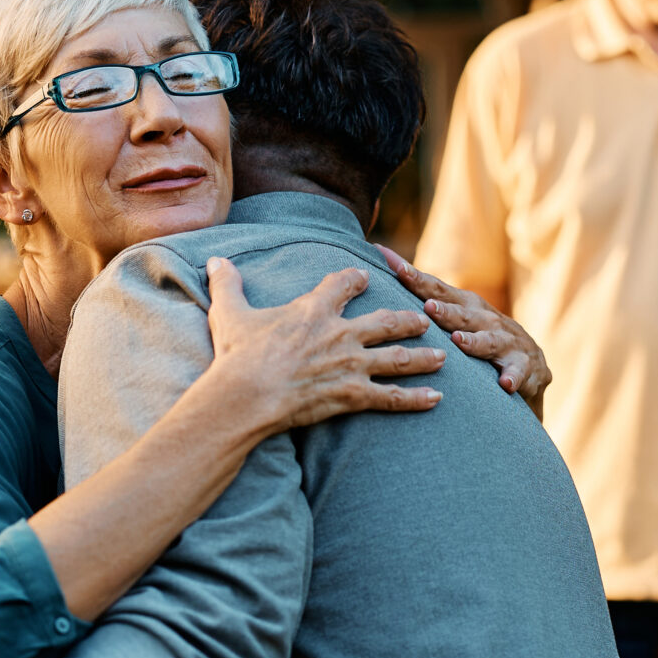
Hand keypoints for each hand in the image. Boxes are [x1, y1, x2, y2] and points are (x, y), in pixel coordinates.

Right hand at [204, 259, 444, 434]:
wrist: (246, 394)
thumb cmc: (237, 354)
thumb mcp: (228, 312)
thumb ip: (227, 283)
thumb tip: (216, 258)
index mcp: (314, 310)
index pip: (342, 284)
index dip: (354, 279)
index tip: (363, 278)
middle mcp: (341, 333)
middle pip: (386, 322)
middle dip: (408, 319)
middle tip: (424, 319)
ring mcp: (351, 365)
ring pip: (398, 357)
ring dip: (423, 357)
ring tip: (442, 356)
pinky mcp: (353, 394)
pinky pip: (392, 397)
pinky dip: (416, 399)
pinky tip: (436, 399)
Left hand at [377, 245, 551, 406]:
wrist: (532, 364)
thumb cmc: (483, 339)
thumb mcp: (458, 321)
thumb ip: (427, 309)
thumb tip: (381, 293)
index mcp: (465, 306)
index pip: (435, 290)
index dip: (413, 276)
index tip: (388, 261)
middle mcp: (486, 318)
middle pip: (462, 312)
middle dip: (445, 309)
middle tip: (427, 307)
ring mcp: (507, 341)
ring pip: (489, 340)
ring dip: (475, 341)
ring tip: (458, 341)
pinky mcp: (524, 365)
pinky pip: (518, 372)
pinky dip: (513, 376)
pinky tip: (505, 384)